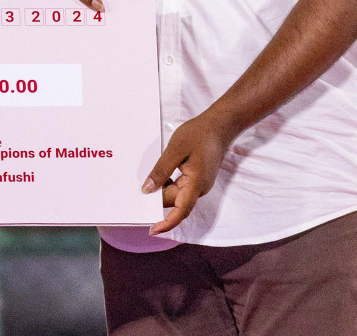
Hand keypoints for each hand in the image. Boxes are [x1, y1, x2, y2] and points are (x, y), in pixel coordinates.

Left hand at [142, 112, 235, 235]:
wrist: (219, 126)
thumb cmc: (198, 135)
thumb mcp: (175, 150)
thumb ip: (161, 171)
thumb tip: (147, 190)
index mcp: (196, 183)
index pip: (180, 210)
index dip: (167, 223)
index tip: (152, 230)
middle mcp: (199, 188)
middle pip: (175, 201)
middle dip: (158, 199)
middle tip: (136, 193)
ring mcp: (200, 184)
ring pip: (178, 195)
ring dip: (162, 191)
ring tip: (146, 182)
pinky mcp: (198, 178)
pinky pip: (181, 188)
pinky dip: (168, 184)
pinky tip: (160, 174)